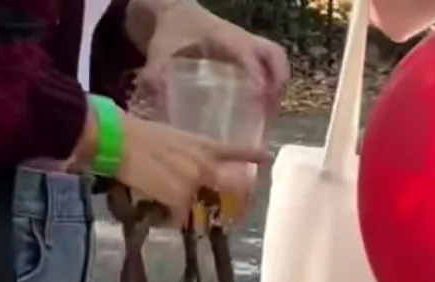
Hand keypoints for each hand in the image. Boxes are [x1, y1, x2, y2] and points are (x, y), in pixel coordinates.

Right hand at [82, 109, 268, 224]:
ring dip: (184, 207)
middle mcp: (205, 164)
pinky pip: (178, 217)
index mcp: (203, 145)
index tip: (268, 157)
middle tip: (231, 209)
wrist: (119, 140)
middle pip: (233, 188)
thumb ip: (191, 157)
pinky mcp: (180, 199)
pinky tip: (153, 204)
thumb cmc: (138, 135)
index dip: (253, 155)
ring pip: (199, 207)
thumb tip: (194, 175)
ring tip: (161, 192)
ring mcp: (195, 183)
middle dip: (237, 201)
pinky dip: (167, 216)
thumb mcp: (173, 139)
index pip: (234, 150)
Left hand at [140, 0, 289, 109]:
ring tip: (270, 117)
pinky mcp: (249, 51)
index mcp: (223, 37)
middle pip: (275, 57)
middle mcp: (241, 39)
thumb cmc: (171, 32)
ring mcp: (248, 43)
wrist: (175, 11)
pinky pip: (271, 65)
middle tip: (268, 114)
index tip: (259, 102)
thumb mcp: (160, 51)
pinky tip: (264, 109)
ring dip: (280, 87)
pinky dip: (274, 85)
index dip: (258, 78)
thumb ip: (156, 76)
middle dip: (278, 85)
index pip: (249, 56)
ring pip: (278, 61)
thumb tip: (154, 106)